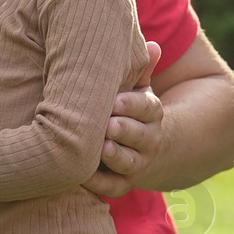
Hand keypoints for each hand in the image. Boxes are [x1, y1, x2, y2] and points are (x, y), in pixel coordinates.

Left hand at [84, 41, 162, 196]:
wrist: (141, 146)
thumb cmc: (127, 107)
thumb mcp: (136, 86)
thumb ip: (140, 68)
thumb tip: (152, 46)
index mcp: (151, 113)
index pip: (149, 108)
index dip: (133, 105)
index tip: (115, 101)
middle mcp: (148, 140)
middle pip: (141, 136)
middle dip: (125, 131)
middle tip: (108, 126)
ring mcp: (136, 163)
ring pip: (130, 163)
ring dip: (116, 157)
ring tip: (102, 149)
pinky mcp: (120, 183)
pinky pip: (112, 187)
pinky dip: (98, 184)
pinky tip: (81, 176)